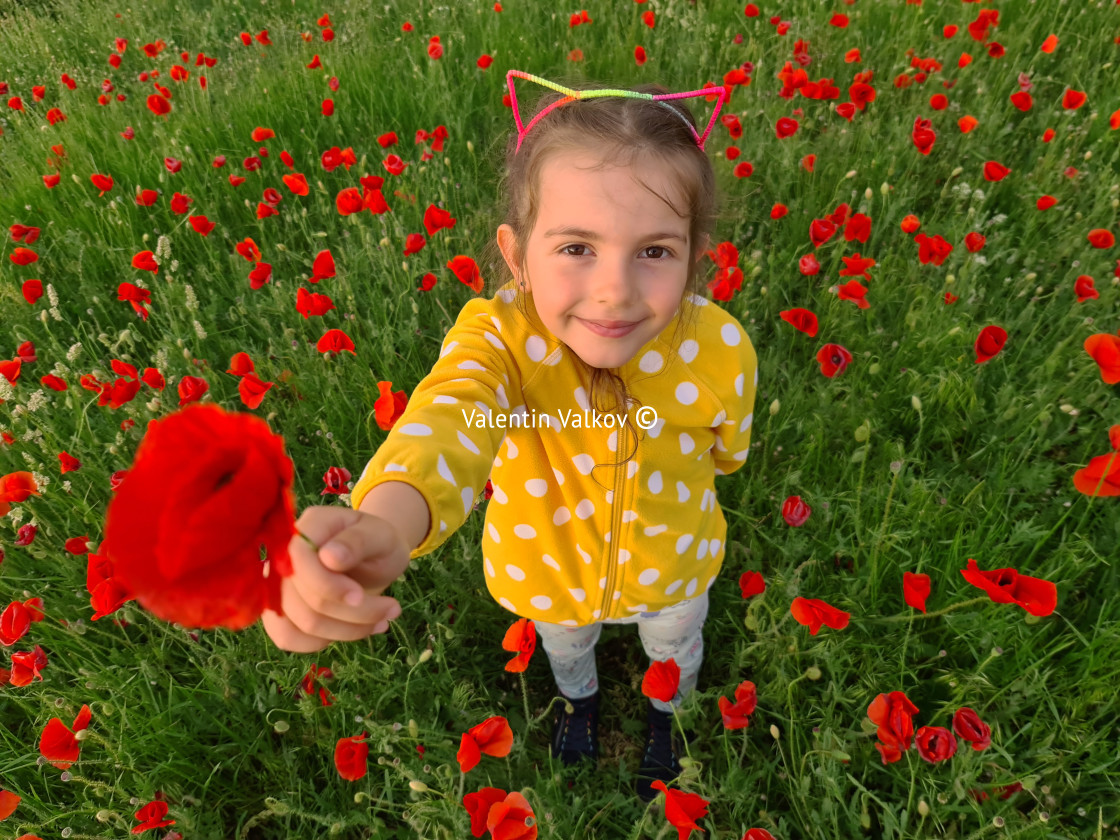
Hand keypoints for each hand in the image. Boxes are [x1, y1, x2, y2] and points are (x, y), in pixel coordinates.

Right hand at [261, 505, 411, 652]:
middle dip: (352, 613)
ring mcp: (278, 583)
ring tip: (382, 622)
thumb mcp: (381, 535)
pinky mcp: (280, 609)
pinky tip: (353, 632)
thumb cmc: (378, 542)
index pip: (299, 559)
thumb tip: (328, 557)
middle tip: (392, 609)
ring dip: (346, 631)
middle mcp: (284, 554)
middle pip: (302, 598)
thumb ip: (357, 541)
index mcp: (309, 526)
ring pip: (300, 623)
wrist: (375, 556)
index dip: (327, 585)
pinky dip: (322, 643)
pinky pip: (287, 637)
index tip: (360, 596)